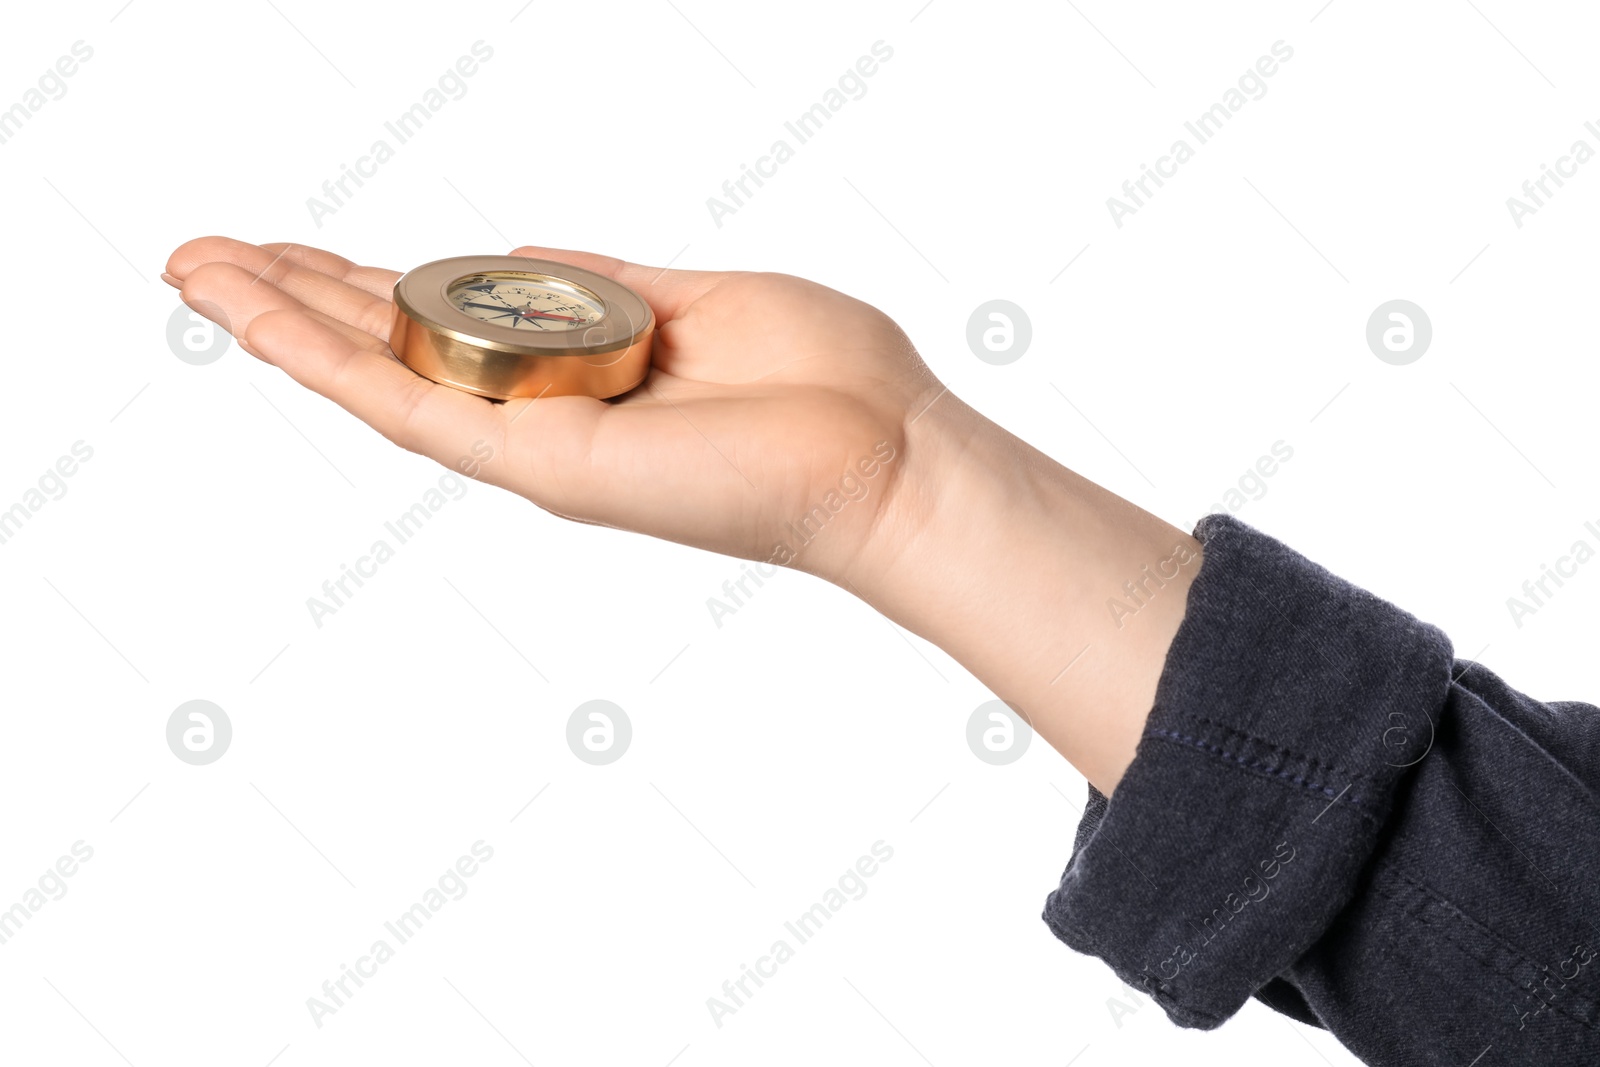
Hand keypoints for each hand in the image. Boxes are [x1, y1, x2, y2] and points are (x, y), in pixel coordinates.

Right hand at [163, 237, 1198, 794]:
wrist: (886, 455)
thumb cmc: (822, 381)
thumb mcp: (691, 299)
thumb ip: (599, 283)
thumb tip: (523, 254)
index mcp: (579, 371)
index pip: (445, 319)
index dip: (363, 282)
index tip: (295, 250)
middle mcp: (542, 413)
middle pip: (390, 347)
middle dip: (293, 301)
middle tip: (201, 256)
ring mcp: (534, 442)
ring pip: (376, 377)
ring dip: (279, 323)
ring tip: (193, 272)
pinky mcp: (542, 462)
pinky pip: (412, 405)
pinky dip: (327, 360)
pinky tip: (257, 317)